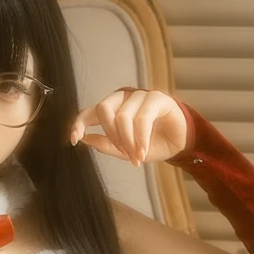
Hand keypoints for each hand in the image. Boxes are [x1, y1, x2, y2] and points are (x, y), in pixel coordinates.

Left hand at [68, 88, 188, 165]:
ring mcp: (140, 96)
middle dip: (110, 135)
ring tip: (137, 157)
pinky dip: (140, 138)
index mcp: (113, 110)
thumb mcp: (127, 151)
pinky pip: (142, 117)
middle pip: (103, 109)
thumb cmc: (153, 144)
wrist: (180, 144)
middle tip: (123, 153)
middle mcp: (124, 99)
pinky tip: (143, 152)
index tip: (74, 139)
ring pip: (123, 116)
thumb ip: (107, 145)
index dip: (79, 123)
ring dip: (128, 142)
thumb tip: (86, 140)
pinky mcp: (157, 98)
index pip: (90, 112)